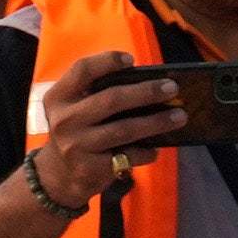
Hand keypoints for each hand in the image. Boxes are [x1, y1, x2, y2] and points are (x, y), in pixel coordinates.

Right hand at [30, 49, 184, 207]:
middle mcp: (64, 120)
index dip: (107, 61)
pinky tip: (156, 148)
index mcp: (58, 98)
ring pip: (124, 129)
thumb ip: (96, 94)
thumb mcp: (73, 109)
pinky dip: (145, 152)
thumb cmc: (76, 133)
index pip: (82, 70)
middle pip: (111, 99)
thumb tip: (147, 84)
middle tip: (172, 88)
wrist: (58, 177)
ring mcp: (76, 146)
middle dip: (146, 92)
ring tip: (179, 116)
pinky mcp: (90, 168)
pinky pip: (126, 156)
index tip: (131, 60)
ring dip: (156, 122)